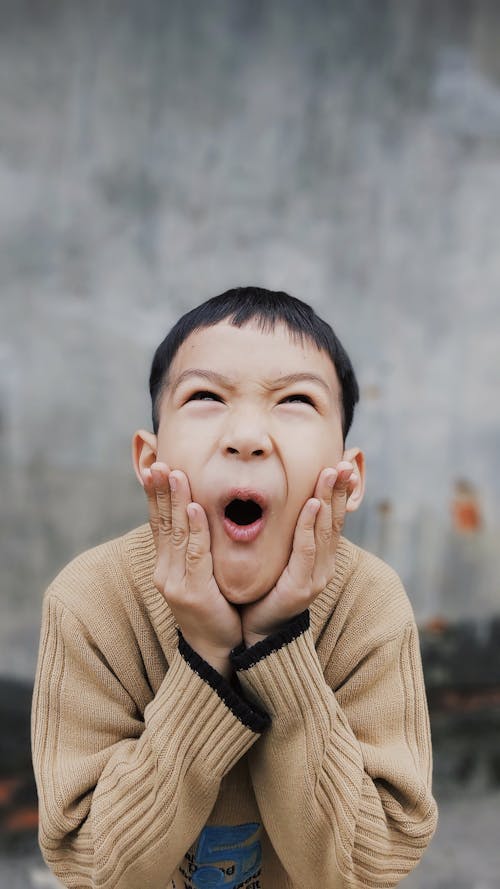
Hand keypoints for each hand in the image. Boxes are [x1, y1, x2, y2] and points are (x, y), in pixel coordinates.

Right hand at [141, 462, 242, 677]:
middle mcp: (166, 570)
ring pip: (176, 533)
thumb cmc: (214, 608)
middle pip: (162, 522)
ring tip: (175, 474)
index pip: (159, 522)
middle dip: (160, 490)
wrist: (217, 651)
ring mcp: (177, 582)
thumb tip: (199, 515)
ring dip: (176, 501)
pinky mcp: (193, 592)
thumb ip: (197, 548)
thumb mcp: (201, 574)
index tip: (155, 466)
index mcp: (167, 564)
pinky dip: (195, 530)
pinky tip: (195, 509)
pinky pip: (195, 555)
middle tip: (158, 461)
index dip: (156, 494)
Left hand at [241, 462, 355, 646]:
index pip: (333, 517)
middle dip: (339, 488)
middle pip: (335, 519)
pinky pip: (306, 550)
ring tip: (330, 473)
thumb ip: (287, 532)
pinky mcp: (301, 587)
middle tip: (343, 461)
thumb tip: (287, 501)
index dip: (339, 490)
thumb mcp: (279, 555)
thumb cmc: (264, 590)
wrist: (256, 633)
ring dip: (328, 498)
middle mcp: (323, 564)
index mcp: (319, 556)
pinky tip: (312, 505)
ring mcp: (315, 576)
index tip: (342, 462)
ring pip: (325, 530)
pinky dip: (310, 526)